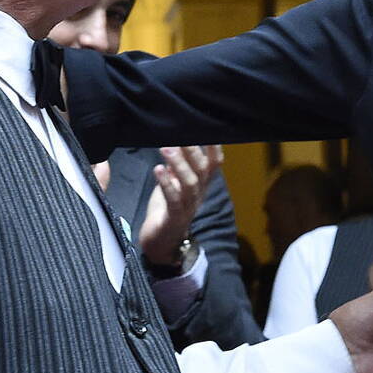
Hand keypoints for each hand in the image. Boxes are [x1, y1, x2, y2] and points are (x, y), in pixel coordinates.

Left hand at [136, 145, 221, 267]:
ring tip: (165, 148)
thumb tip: (175, 144)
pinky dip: (166, 183)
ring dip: (178, 164)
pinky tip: (158, 170)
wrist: (161, 243)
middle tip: (177, 136)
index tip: (207, 129)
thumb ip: (176, 167)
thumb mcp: (172, 184)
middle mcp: (198, 194)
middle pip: (202, 170)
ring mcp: (188, 206)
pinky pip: (173, 199)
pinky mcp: (174, 217)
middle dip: (191, 151)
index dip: (214, 148)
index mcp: (200, 185)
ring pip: (189, 183)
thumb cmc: (166, 210)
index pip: (214, 164)